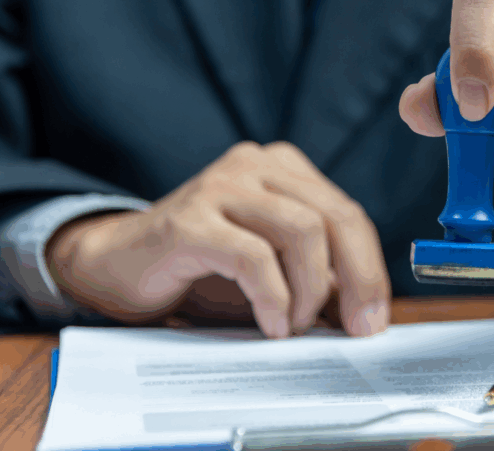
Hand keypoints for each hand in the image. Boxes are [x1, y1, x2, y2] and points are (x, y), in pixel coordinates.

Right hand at [45, 142, 390, 337]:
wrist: (118, 264)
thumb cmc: (202, 267)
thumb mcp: (273, 265)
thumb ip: (317, 275)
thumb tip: (367, 311)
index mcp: (283, 168)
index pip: (347, 213)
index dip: (369, 268)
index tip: (375, 316)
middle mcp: (255, 165)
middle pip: (335, 217)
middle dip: (358, 279)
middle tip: (359, 328)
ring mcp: (221, 186)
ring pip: (302, 231)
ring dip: (310, 290)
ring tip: (296, 326)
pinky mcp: (190, 220)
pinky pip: (253, 257)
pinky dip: (273, 297)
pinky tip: (272, 324)